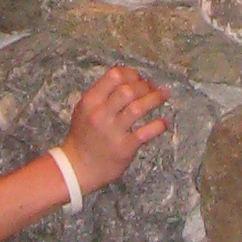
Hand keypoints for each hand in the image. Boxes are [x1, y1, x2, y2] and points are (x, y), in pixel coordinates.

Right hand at [61, 65, 170, 195]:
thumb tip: (128, 78)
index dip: (131, 73)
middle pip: (127, 90)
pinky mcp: (124, 148)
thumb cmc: (83, 135)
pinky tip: (163, 123)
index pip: (114, 76)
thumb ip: (102, 94)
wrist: (77, 167)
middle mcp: (100, 114)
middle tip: (152, 88)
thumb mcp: (84, 109)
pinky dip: (157, 125)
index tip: (138, 78)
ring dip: (154, 99)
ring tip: (163, 95)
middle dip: (144, 85)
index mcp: (90, 101)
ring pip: (137, 108)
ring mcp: (113, 132)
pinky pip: (145, 133)